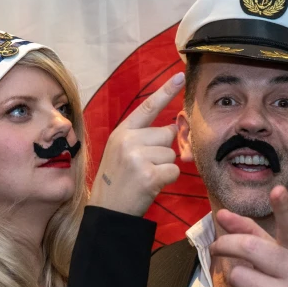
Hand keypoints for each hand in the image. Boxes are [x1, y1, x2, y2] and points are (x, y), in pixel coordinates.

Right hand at [89, 73, 183, 215]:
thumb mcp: (122, 151)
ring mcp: (138, 157)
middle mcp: (129, 140)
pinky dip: (167, 180)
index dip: (165, 91)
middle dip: (162, 150)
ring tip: (145, 176)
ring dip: (164, 167)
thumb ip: (143, 137)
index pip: (148, 107)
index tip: (180, 76)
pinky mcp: (149, 175)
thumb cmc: (117, 181)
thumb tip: (174, 127)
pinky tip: (151, 185)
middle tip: (144, 166)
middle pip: (167, 134)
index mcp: (122, 132)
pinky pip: (173, 170)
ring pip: (172, 154)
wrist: (107, 211)